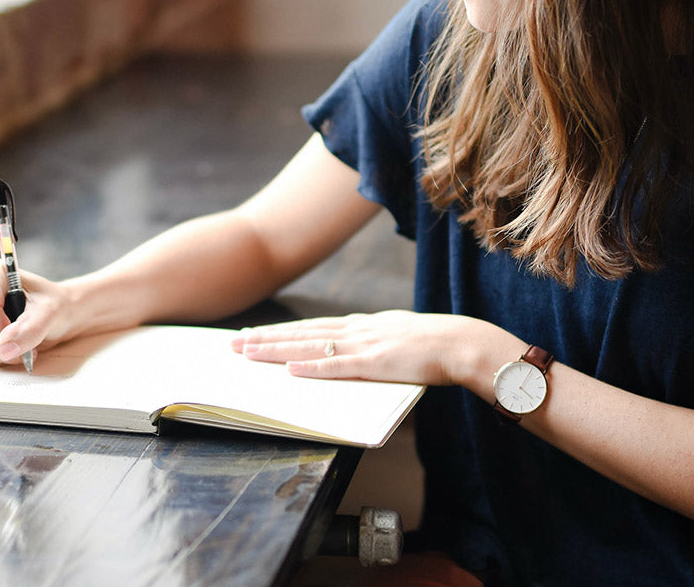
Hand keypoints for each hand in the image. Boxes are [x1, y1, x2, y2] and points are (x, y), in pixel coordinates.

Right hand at [0, 256, 69, 366]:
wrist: (57, 313)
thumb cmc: (53, 304)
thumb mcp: (51, 311)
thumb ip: (30, 328)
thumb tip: (4, 348)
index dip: (2, 329)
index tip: (23, 333)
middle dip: (3, 344)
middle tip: (28, 342)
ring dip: (1, 352)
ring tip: (23, 342)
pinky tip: (12, 345)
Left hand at [229, 310, 487, 386]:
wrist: (460, 343)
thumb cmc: (433, 345)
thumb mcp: (396, 337)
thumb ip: (372, 342)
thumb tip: (354, 352)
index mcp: (361, 325)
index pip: (311, 327)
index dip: (281, 331)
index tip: (254, 334)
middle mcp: (356, 330)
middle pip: (302, 333)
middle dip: (266, 338)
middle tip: (234, 343)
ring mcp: (364, 345)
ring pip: (310, 346)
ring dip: (277, 350)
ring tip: (248, 353)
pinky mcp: (374, 363)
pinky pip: (337, 367)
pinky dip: (311, 367)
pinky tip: (290, 369)